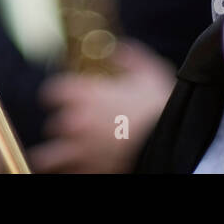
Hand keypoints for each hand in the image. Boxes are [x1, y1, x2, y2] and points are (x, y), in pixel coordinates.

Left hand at [28, 41, 175, 172]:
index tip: (63, 98)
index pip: (52, 91)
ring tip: (61, 159)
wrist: (174, 144)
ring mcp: (79, 151)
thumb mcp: (149, 74)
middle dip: (63, 128)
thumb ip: (130, 57)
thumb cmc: (161, 107)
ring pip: (48, 158)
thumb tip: (119, 48)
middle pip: (53, 125)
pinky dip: (72, 171)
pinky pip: (68, 175)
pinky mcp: (90, 172)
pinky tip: (79, 169)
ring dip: (54, 157)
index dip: (57, 95)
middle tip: (76, 131)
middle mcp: (75, 122)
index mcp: (84, 94)